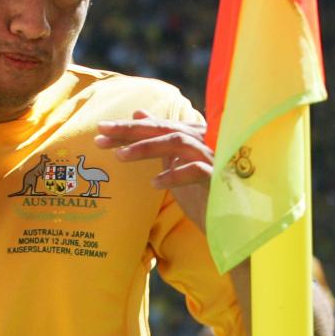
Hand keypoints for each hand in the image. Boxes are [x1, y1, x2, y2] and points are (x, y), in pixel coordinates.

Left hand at [94, 109, 211, 230]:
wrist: (234, 222)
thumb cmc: (203, 192)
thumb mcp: (175, 164)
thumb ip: (159, 140)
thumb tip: (138, 113)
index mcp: (193, 137)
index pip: (156, 127)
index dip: (128, 128)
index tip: (100, 130)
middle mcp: (204, 141)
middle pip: (164, 129)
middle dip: (130, 131)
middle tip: (100, 135)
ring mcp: (214, 157)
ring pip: (177, 143)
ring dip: (146, 148)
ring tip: (119, 157)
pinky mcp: (221, 177)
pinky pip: (196, 170)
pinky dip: (175, 175)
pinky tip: (155, 184)